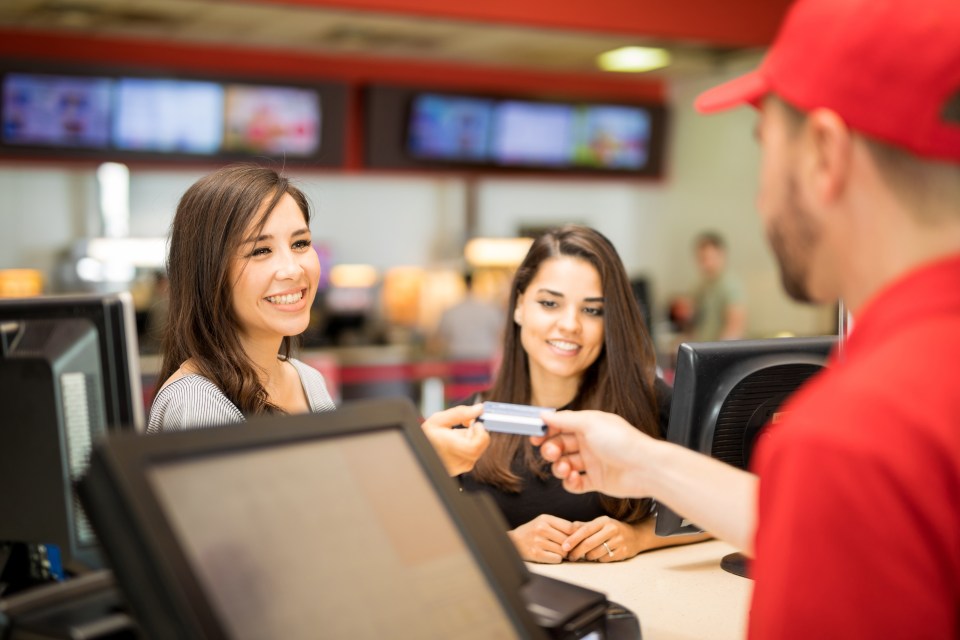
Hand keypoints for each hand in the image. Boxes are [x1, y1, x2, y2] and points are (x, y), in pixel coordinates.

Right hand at [421, 404, 488, 475]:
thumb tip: (479, 408)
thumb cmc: (426, 436)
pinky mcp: (460, 470)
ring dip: (472, 440)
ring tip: (457, 435)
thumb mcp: (439, 419)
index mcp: (451, 448)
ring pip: (478, 451)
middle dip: (477, 433)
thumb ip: (460, 413)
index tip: (476, 424)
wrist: (418, 452)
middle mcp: (457, 461)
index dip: (480, 433)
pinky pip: (472, 457)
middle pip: (480, 447)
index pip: (475, 446)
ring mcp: (459, 468)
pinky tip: (457, 443)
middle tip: (468, 425)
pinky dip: (469, 447)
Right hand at [508, 514, 576, 563]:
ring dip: (564, 554)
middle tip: (570, 548)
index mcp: (545, 519)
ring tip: (560, 552)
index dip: (578, 535)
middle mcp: (541, 529)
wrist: (513, 541)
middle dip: (571, 546)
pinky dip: (557, 559)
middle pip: (568, 540)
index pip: (570, 527)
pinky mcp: (536, 554)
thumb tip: (582, 530)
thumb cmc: (533, 531)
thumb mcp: (544, 522)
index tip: (580, 540)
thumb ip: (561, 525)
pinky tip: (552, 556)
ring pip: (563, 551)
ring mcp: (538, 542)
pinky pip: (556, 559)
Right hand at [532, 410, 654, 497]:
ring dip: (560, 467)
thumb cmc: (622, 442)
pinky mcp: (597, 481)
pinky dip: (570, 483)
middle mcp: (589, 443)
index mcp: (588, 426)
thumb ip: (564, 419)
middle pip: (560, 446)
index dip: (546, 431)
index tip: (535, 436)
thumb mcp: (590, 423)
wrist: (644, 468)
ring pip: (565, 465)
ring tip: (566, 469)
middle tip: (552, 453)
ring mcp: (593, 462)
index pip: (561, 426)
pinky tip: (574, 479)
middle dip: (551, 450)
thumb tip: (544, 414)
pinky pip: (575, 483)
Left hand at [562, 516, 637, 562]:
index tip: (564, 547)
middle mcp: (612, 529)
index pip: (585, 530)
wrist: (635, 536)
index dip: (573, 539)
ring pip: (596, 553)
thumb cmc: (611, 530)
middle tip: (570, 557)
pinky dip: (598, 560)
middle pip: (589, 543)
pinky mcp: (623, 552)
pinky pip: (605, 559)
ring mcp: (619, 541)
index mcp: (604, 521)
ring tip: (586, 556)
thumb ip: (584, 526)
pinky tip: (598, 556)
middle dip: (577, 552)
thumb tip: (567, 528)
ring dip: (588, 557)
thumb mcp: (599, 524)